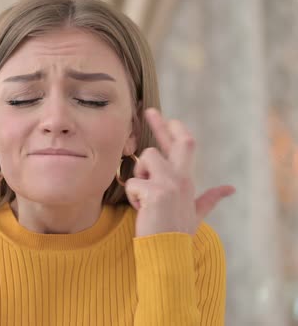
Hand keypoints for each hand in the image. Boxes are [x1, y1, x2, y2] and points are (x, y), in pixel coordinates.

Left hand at [125, 108, 235, 236]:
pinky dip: (131, 197)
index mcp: (187, 180)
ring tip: (143, 197)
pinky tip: (140, 209)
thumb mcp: (196, 214)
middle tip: (148, 110)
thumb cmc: (177, 232)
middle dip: (160, 124)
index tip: (169, 117)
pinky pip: (132, 182)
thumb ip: (210, 199)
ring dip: (138, 176)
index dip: (176, 131)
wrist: (168, 252)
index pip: (185, 148)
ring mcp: (169, 183)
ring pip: (146, 158)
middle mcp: (181, 178)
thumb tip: (230, 188)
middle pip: (176, 142)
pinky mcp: (155, 192)